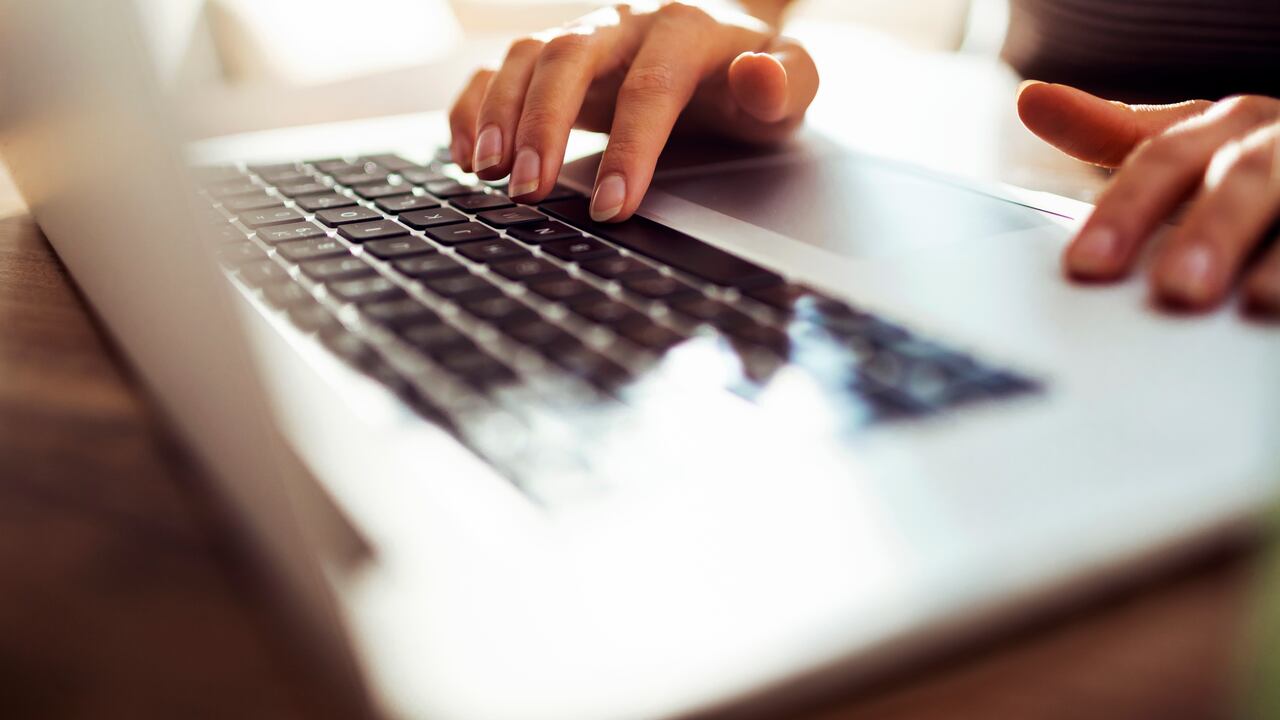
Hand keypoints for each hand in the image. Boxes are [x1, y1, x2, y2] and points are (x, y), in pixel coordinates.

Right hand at [448, 2, 817, 221]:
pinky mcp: (552, 59)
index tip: (614, 207)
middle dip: (543, 125)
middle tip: (529, 191)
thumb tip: (759, 78)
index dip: (630, 148)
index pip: (650, 87)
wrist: (724, 41)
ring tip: (486, 173)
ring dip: (499, 113)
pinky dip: (472, 106)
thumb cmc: (753, 77)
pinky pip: (497, 68)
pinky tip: (465, 154)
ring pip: (525, 56)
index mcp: (685, 29)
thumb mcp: (792, 82)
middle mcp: (625, 23)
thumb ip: (789, 82)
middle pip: (569, 58)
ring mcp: (582, 36)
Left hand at [1018, 82, 1279, 317]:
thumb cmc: (1255, 161)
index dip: (1125, 211)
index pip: (1165, 159)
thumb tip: (1032, 100)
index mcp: (1228, 126)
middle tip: (1176, 290)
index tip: (1086, 266)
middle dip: (1211, 230)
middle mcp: (1278, 144)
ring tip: (1258, 302)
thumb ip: (1114, 131)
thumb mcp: (1190, 143)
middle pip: (1241, 179)